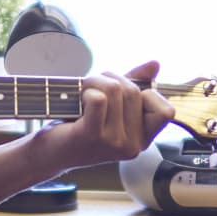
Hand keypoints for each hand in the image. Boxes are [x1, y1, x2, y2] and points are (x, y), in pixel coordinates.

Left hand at [33, 60, 174, 173]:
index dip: (147, 95)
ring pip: (116, 90)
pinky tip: (78, 103)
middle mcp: (132, 145)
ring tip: (83, 92)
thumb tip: (155, 64)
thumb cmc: (80, 124)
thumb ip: (135, 84)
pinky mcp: (93, 136)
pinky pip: (99, 98)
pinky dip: (86, 91)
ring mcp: (114, 143)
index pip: (166, 111)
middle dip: (111, 79)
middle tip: (92, 87)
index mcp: (142, 139)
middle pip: (134, 92)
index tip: (123, 97)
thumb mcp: (112, 104)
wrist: (50, 151)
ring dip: (95, 81)